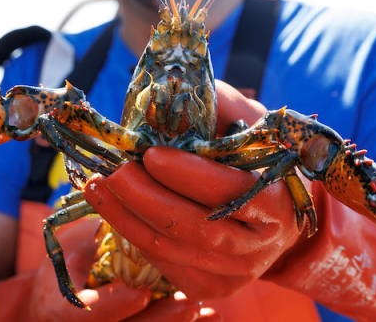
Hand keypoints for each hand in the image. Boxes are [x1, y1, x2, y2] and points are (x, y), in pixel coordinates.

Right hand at [33, 219, 219, 320]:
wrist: (63, 295)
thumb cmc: (72, 256)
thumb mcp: (72, 242)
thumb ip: (96, 234)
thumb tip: (121, 195)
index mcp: (57, 308)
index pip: (82, 314)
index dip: (111, 307)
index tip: (139, 295)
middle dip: (157, 320)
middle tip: (188, 305)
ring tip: (203, 309)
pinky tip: (212, 316)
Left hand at [84, 81, 300, 299]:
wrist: (276, 220)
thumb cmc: (256, 161)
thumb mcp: (249, 125)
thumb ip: (219, 105)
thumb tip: (172, 88)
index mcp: (277, 202)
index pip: (228, 190)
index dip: (187, 173)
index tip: (151, 152)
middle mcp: (261, 245)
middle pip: (194, 225)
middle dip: (145, 197)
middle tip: (113, 171)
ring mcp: (236, 272)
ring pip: (171, 248)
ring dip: (126, 216)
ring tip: (98, 186)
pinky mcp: (211, 287)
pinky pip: (163, 263)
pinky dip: (134, 234)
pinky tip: (115, 209)